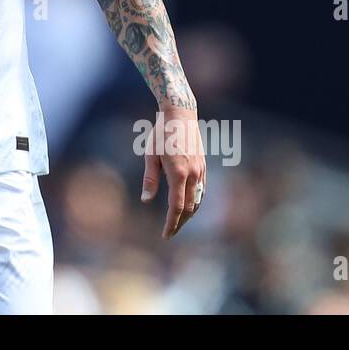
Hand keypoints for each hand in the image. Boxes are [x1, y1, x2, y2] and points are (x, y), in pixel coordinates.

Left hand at [140, 104, 206, 239]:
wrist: (180, 114)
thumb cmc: (161, 134)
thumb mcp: (150, 155)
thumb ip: (150, 179)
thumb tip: (146, 200)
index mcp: (178, 173)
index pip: (176, 207)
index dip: (171, 223)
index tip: (166, 235)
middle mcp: (193, 174)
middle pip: (189, 207)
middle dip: (180, 222)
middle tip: (170, 233)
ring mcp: (200, 170)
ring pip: (198, 200)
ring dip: (189, 214)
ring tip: (179, 223)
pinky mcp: (203, 166)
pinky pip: (202, 190)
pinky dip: (196, 202)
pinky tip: (189, 206)